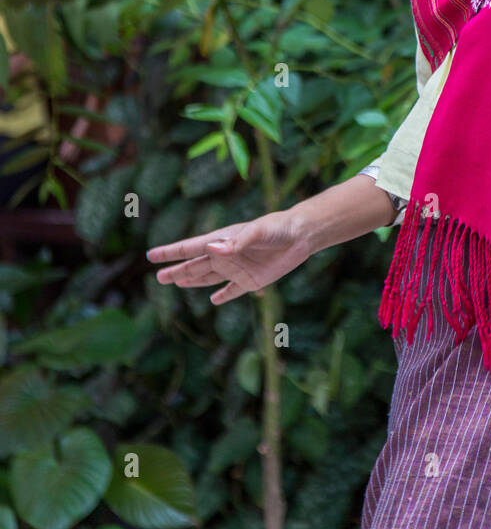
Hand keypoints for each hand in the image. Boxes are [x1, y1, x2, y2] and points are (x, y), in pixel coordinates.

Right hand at [146, 209, 311, 304]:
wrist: (301, 235)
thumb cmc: (277, 228)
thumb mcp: (257, 232)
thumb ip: (235, 242)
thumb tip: (211, 249)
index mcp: (222, 241)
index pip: (190, 248)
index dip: (170, 252)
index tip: (151, 255)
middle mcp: (226, 255)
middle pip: (195, 265)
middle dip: (176, 270)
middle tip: (157, 276)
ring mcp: (237, 268)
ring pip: (208, 278)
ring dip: (192, 281)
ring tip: (175, 282)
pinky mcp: (251, 280)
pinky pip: (232, 291)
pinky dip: (223, 296)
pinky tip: (214, 300)